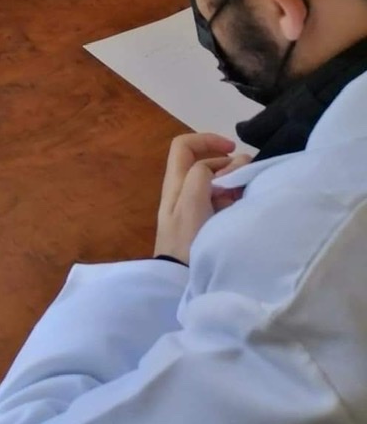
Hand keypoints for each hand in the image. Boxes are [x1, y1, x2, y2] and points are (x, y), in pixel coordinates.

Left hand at [153, 133, 250, 264]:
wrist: (179, 284)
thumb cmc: (185, 241)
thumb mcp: (191, 203)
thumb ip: (203, 177)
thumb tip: (225, 164)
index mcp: (175, 182)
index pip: (185, 146)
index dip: (207, 140)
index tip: (232, 150)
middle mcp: (182, 191)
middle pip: (205, 163)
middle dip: (228, 165)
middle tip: (246, 179)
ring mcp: (194, 208)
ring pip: (216, 183)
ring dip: (234, 183)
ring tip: (247, 194)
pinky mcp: (206, 224)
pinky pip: (222, 203)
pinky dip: (235, 200)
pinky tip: (244, 209)